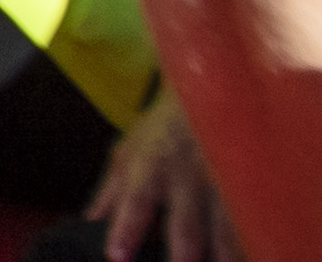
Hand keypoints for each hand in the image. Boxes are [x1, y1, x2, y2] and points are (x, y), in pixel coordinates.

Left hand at [95, 97, 237, 261]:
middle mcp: (186, 177)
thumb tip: (87, 225)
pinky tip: (250, 258)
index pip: (135, 201)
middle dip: (182, 255)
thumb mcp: (129, 152)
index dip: (126, 229)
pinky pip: (254, 224)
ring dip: (223, 258)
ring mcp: (223, 184)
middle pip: (185, 224)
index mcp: (150, 166)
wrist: (207, 95)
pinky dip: (251, 245)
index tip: (117, 256)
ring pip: (226, 231)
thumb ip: (110, 193)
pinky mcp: (250, 190)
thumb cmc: (161, 132)